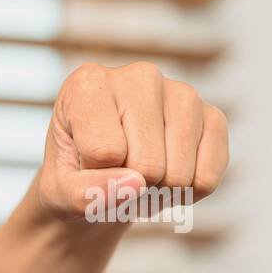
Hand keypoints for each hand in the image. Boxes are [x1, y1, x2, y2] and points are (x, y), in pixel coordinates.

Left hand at [35, 61, 228, 223]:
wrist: (99, 178)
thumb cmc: (72, 178)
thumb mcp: (58, 194)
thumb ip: (82, 193)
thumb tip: (138, 183)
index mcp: (88, 84)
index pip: (105, 151)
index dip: (94, 176)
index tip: (84, 164)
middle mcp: (140, 77)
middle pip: (148, 164)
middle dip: (131, 188)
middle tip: (116, 177)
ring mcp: (182, 93)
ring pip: (179, 175)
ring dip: (157, 194)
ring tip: (138, 178)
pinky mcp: (213, 117)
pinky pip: (206, 179)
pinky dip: (184, 196)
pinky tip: (166, 178)